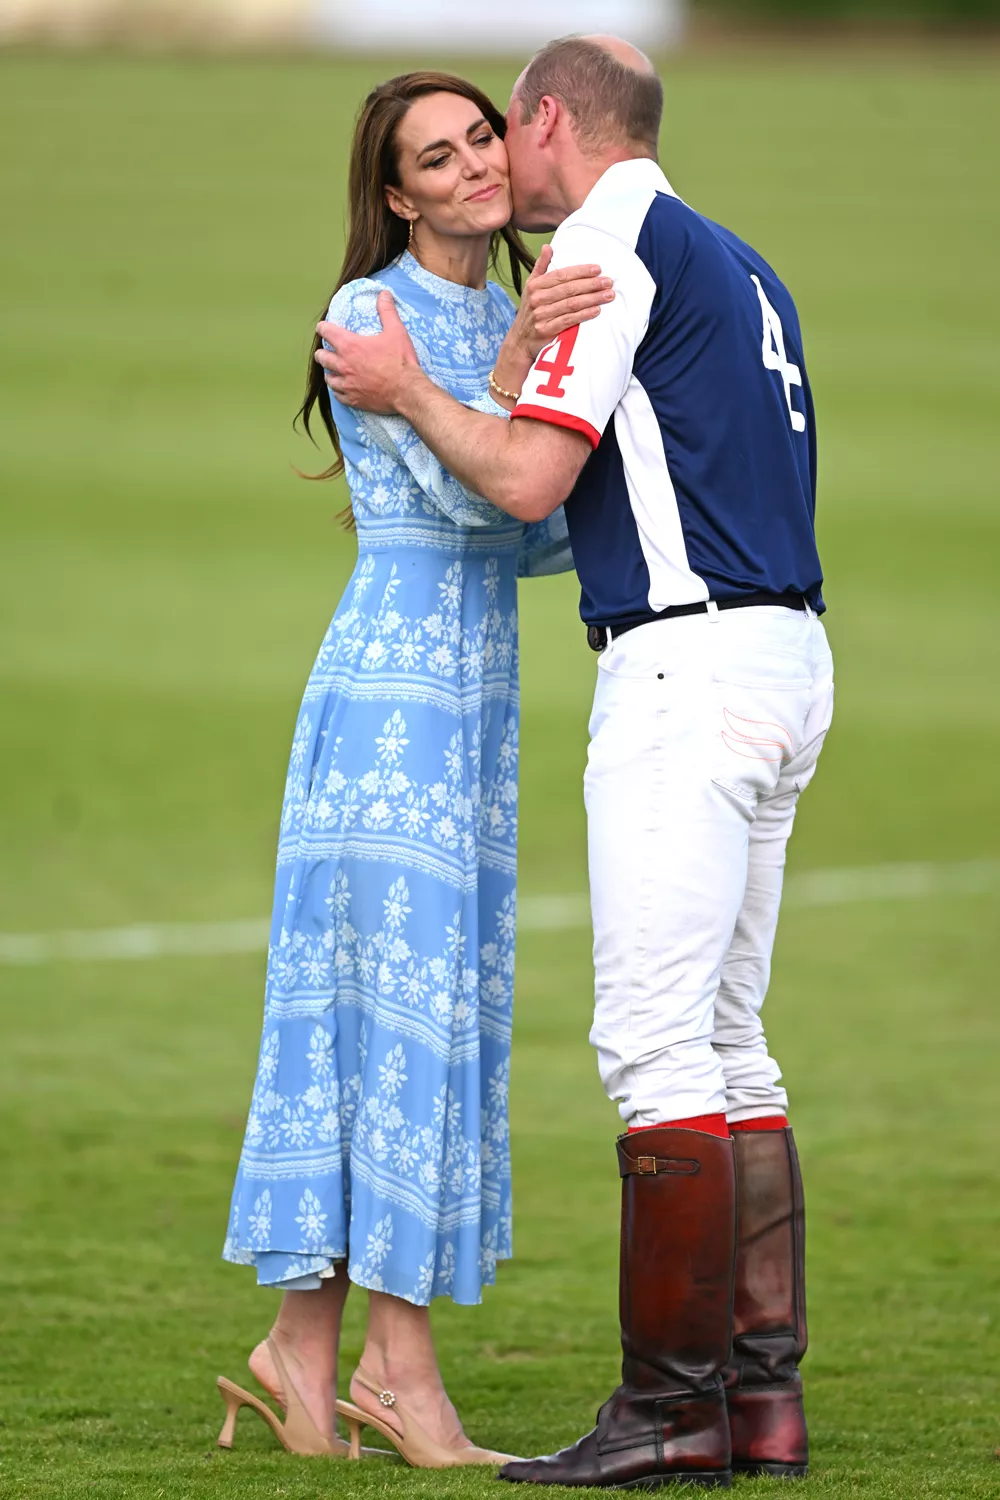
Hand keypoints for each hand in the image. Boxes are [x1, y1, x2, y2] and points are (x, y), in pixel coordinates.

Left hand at [315, 291, 419, 412]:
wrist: (407, 390)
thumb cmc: (400, 360)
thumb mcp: (396, 331)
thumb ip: (386, 311)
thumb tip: (384, 294)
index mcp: (350, 346)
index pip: (326, 332)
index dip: (323, 328)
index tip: (323, 328)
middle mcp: (343, 365)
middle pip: (321, 357)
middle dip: (323, 352)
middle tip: (327, 351)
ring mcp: (346, 384)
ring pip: (328, 378)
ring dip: (330, 372)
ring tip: (334, 371)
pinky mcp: (353, 399)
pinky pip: (338, 395)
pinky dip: (338, 391)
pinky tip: (343, 388)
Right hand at [510, 243, 613, 360]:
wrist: (520, 341)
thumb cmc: (531, 311)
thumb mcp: (531, 287)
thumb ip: (541, 267)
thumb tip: (548, 247)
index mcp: (535, 285)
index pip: (562, 275)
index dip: (581, 271)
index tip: (598, 269)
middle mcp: (537, 299)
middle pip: (569, 289)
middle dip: (591, 284)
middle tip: (608, 282)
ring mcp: (541, 315)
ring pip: (571, 304)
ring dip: (592, 299)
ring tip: (608, 295)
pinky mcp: (546, 330)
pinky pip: (569, 320)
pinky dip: (584, 315)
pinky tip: (596, 310)